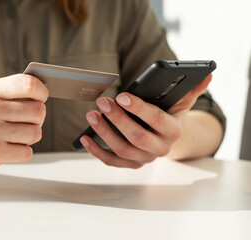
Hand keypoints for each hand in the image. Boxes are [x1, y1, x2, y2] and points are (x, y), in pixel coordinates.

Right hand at [0, 74, 47, 176]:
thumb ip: (16, 91)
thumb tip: (44, 91)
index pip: (28, 84)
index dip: (41, 91)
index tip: (41, 98)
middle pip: (38, 111)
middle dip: (37, 119)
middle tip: (25, 122)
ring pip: (35, 133)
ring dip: (30, 137)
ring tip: (14, 136)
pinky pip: (26, 152)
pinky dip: (22, 152)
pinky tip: (9, 149)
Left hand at [80, 74, 212, 168]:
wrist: (168, 138)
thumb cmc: (170, 115)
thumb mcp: (182, 102)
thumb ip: (191, 89)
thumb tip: (207, 74)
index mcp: (173, 131)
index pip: (156, 120)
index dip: (138, 109)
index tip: (121, 95)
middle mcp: (160, 149)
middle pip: (136, 137)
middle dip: (117, 119)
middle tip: (102, 102)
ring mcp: (144, 159)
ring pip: (122, 150)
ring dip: (104, 133)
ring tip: (91, 115)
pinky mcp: (130, 164)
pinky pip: (112, 161)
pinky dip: (97, 151)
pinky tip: (85, 138)